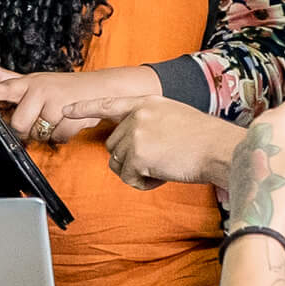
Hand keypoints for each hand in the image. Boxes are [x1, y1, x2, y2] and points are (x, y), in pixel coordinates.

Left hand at [0, 55, 156, 145]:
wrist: (102, 89)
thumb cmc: (63, 87)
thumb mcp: (34, 80)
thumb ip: (5, 78)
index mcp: (29, 82)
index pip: (7, 86)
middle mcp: (41, 89)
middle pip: (19, 125)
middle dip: (28, 128)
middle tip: (39, 118)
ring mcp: (56, 102)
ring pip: (39, 134)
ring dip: (47, 132)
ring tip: (57, 117)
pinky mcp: (72, 114)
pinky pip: (57, 138)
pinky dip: (63, 135)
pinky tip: (69, 121)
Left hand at [59, 95, 242, 189]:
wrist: (219, 149)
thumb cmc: (203, 139)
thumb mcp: (173, 116)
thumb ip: (148, 121)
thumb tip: (128, 140)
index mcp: (146, 102)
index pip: (108, 103)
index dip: (84, 107)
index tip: (65, 109)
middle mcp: (136, 115)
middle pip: (113, 144)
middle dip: (131, 158)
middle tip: (161, 159)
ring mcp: (135, 134)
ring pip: (117, 163)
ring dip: (137, 171)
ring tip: (164, 165)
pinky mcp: (137, 155)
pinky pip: (127, 178)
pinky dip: (143, 183)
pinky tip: (163, 175)